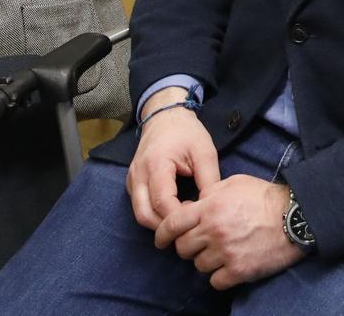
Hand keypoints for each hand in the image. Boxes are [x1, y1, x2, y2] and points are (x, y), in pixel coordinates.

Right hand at [128, 96, 220, 229]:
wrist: (165, 116)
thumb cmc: (186, 133)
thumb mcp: (205, 152)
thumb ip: (209, 180)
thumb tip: (211, 208)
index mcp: (156, 164)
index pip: (162, 202)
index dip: (179, 216)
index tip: (197, 218)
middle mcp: (138, 174)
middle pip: (145, 215)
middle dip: (167, 227)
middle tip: (189, 227)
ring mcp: (132, 179)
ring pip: (140, 215)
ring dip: (160, 223)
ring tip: (183, 221)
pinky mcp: (132, 183)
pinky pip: (140, 207)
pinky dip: (154, 215)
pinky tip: (174, 211)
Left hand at [156, 175, 301, 290]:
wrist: (294, 217)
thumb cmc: (264, 197)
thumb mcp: (233, 183)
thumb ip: (209, 192)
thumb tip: (191, 205)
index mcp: (209, 207)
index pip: (172, 224)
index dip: (162, 234)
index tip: (161, 240)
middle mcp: (213, 230)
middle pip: (182, 248)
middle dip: (188, 246)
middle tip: (200, 243)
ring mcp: (226, 252)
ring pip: (198, 265)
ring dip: (206, 261)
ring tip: (221, 252)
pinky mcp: (239, 270)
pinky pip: (215, 281)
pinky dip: (220, 276)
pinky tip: (230, 266)